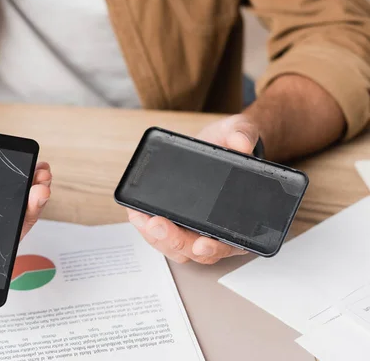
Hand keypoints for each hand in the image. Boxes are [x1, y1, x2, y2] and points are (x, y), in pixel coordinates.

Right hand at [0, 132, 51, 238]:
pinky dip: (29, 182)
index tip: (22, 219)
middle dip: (28, 210)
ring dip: (33, 195)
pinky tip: (38, 168)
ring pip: (15, 209)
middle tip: (40, 190)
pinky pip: (15, 192)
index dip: (4, 234)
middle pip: (5, 225)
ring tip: (43, 175)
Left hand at [127, 114, 259, 263]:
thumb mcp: (240, 131)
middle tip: (158, 225)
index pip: (229, 242)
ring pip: (177, 246)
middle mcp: (217, 228)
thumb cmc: (230, 144)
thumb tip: (241, 143)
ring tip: (142, 220)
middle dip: (175, 240)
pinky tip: (137, 214)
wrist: (216, 142)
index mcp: (241, 217)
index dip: (215, 247)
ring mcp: (195, 226)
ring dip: (157, 237)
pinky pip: (163, 233)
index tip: (202, 244)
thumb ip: (243, 133)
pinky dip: (148, 227)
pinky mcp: (177, 219)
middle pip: (196, 248)